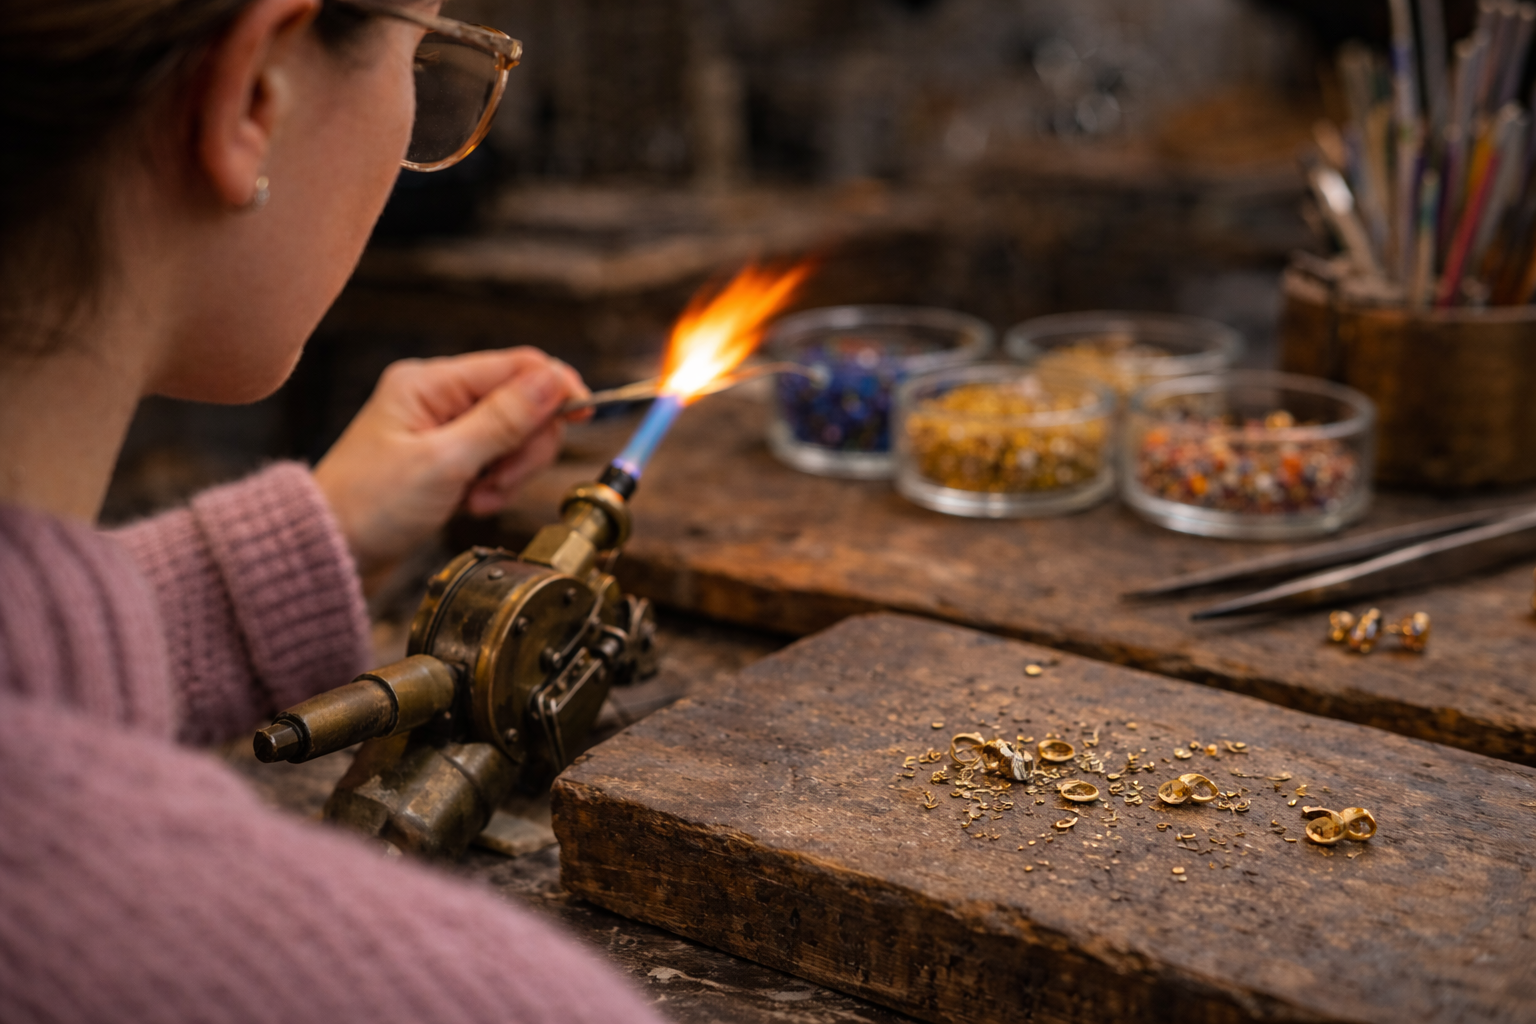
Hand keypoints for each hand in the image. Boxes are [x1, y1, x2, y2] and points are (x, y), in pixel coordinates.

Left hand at [313, 348, 588, 586]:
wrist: (332, 554)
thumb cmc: (368, 506)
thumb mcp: (444, 462)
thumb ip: (504, 419)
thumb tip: (554, 380)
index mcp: (430, 383)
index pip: (516, 366)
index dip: (556, 389)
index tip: (584, 414)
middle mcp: (437, 398)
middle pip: (522, 403)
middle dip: (524, 447)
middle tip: (500, 480)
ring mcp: (443, 429)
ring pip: (513, 438)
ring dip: (508, 473)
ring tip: (476, 498)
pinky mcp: (446, 459)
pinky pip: (495, 463)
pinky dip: (493, 486)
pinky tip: (469, 504)